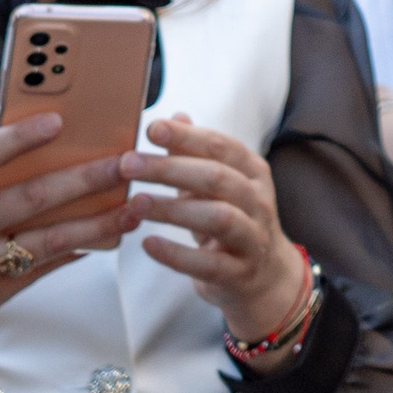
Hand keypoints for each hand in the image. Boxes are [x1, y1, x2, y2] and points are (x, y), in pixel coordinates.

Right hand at [0, 117, 133, 363]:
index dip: (19, 138)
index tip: (58, 121)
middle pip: (33, 198)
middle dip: (87, 178)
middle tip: (127, 161)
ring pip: (51, 239)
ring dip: (100, 222)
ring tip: (137, 207)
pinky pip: (44, 267)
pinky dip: (79, 250)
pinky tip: (109, 236)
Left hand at [120, 115, 303, 351]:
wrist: (264, 277)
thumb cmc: (234, 222)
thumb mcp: (219, 186)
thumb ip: (197, 154)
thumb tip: (174, 116)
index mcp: (253, 173)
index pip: (222, 146)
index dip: (187, 136)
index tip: (151, 128)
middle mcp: (259, 201)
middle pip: (217, 178)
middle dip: (170, 168)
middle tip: (128, 164)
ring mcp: (253, 238)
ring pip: (218, 217)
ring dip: (173, 209)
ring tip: (135, 203)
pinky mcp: (239, 273)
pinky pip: (208, 264)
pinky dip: (176, 254)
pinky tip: (148, 243)